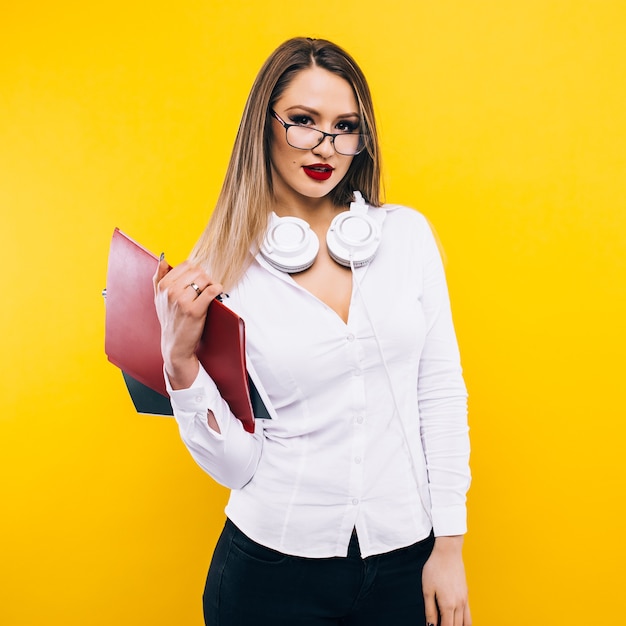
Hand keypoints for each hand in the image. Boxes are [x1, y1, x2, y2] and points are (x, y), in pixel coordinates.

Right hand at [153, 256, 222, 389]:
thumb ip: (158, 278)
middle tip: (206, 287)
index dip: (196, 271)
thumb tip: (163, 260)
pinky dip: (218, 289)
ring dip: (211, 284)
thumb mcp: (158, 299)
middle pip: (197, 270)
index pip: (186, 265)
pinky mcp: (194, 310)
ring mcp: (182, 301)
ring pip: (205, 279)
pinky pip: (211, 291)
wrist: (175, 345)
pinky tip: (218, 292)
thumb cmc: (170, 320)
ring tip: (210, 292)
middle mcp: (170, 291)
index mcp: (163, 286)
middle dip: (205, 277)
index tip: (198, 280)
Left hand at [422, 536, 470, 625]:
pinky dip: (465, 622)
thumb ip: (430, 610)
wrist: (448, 552)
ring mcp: (464, 600)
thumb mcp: (427, 589)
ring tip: (450, 624)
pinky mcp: (466, 595)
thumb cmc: (435, 568)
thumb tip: (430, 625)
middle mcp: (459, 605)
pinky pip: (469, 615)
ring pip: (466, 623)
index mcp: (448, 605)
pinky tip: (459, 622)